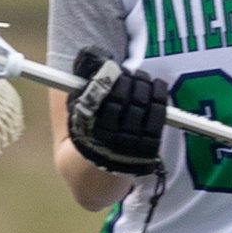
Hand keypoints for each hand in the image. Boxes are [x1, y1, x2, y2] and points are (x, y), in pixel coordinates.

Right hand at [65, 46, 167, 174]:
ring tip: (139, 77)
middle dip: (128, 80)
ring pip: (143, 105)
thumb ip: (77, 89)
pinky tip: (156, 85)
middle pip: (125, 98)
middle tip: (127, 72)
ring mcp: (132, 144)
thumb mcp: (71, 113)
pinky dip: (159, 96)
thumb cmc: (83, 134)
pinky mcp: (150, 146)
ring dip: (143, 85)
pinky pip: (158, 116)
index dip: (109, 79)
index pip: (102, 95)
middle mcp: (110, 138)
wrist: (92, 173)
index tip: (111, 68)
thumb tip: (86, 59)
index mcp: (88, 127)